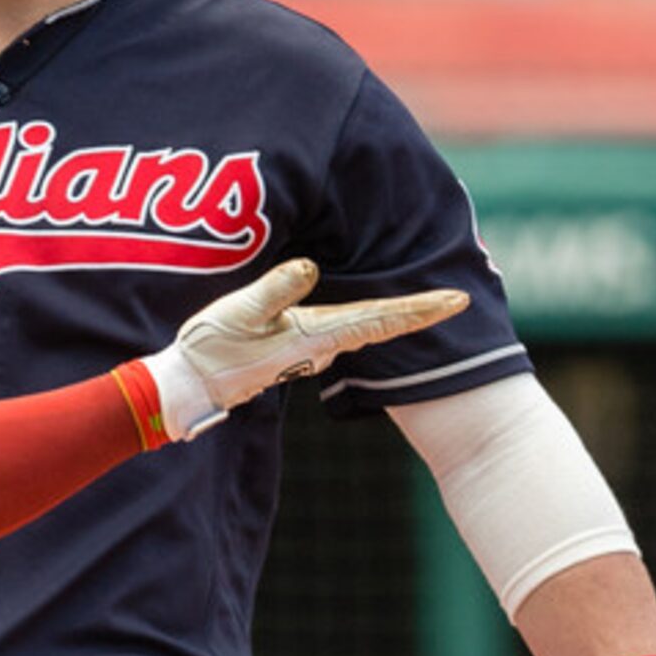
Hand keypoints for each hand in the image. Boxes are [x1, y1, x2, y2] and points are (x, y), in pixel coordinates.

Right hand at [145, 257, 468, 439]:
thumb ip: (276, 289)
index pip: (381, 318)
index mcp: (318, 334)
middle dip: (421, 311)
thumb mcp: (239, 312)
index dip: (421, 309)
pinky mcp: (298, 348)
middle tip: (461, 297)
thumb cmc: (213, 350)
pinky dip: (367, 316)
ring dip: (396, 314)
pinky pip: (344, 328)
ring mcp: (313, 350)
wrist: (194, 387)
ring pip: (366, 327)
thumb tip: (311, 267)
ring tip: (427, 299)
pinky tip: (372, 306)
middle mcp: (324, 346)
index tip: (459, 301)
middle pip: (383, 324)